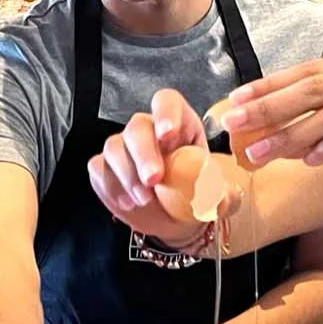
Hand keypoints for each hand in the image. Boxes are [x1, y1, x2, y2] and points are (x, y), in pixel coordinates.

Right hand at [87, 88, 238, 246]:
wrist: (176, 220)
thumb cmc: (197, 198)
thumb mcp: (219, 199)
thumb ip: (223, 196)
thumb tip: (221, 195)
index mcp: (180, 126)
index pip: (167, 102)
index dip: (166, 114)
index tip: (168, 135)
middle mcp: (148, 131)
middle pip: (137, 127)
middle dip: (144, 153)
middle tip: (154, 179)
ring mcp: (124, 148)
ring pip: (114, 146)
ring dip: (127, 174)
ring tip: (144, 199)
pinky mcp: (106, 168)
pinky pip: (99, 169)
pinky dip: (111, 187)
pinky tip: (128, 203)